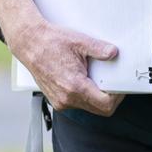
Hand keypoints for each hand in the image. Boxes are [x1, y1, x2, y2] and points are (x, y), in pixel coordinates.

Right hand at [9, 17, 124, 116]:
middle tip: (114, 81)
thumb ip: (99, 50)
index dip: (118, 97)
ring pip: (88, 107)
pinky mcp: (56, 99)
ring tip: (99, 77)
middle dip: (110, 97)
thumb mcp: (80, 42)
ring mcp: (60, 101)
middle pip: (99, 109)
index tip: (121, 85)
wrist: (30, 44)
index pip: (105, 105)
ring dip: (97, 96)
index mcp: (75, 87)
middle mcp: (67, 99)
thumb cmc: (52, 42)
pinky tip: (86, 79)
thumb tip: (114, 53)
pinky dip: (85, 95)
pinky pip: (77, 103)